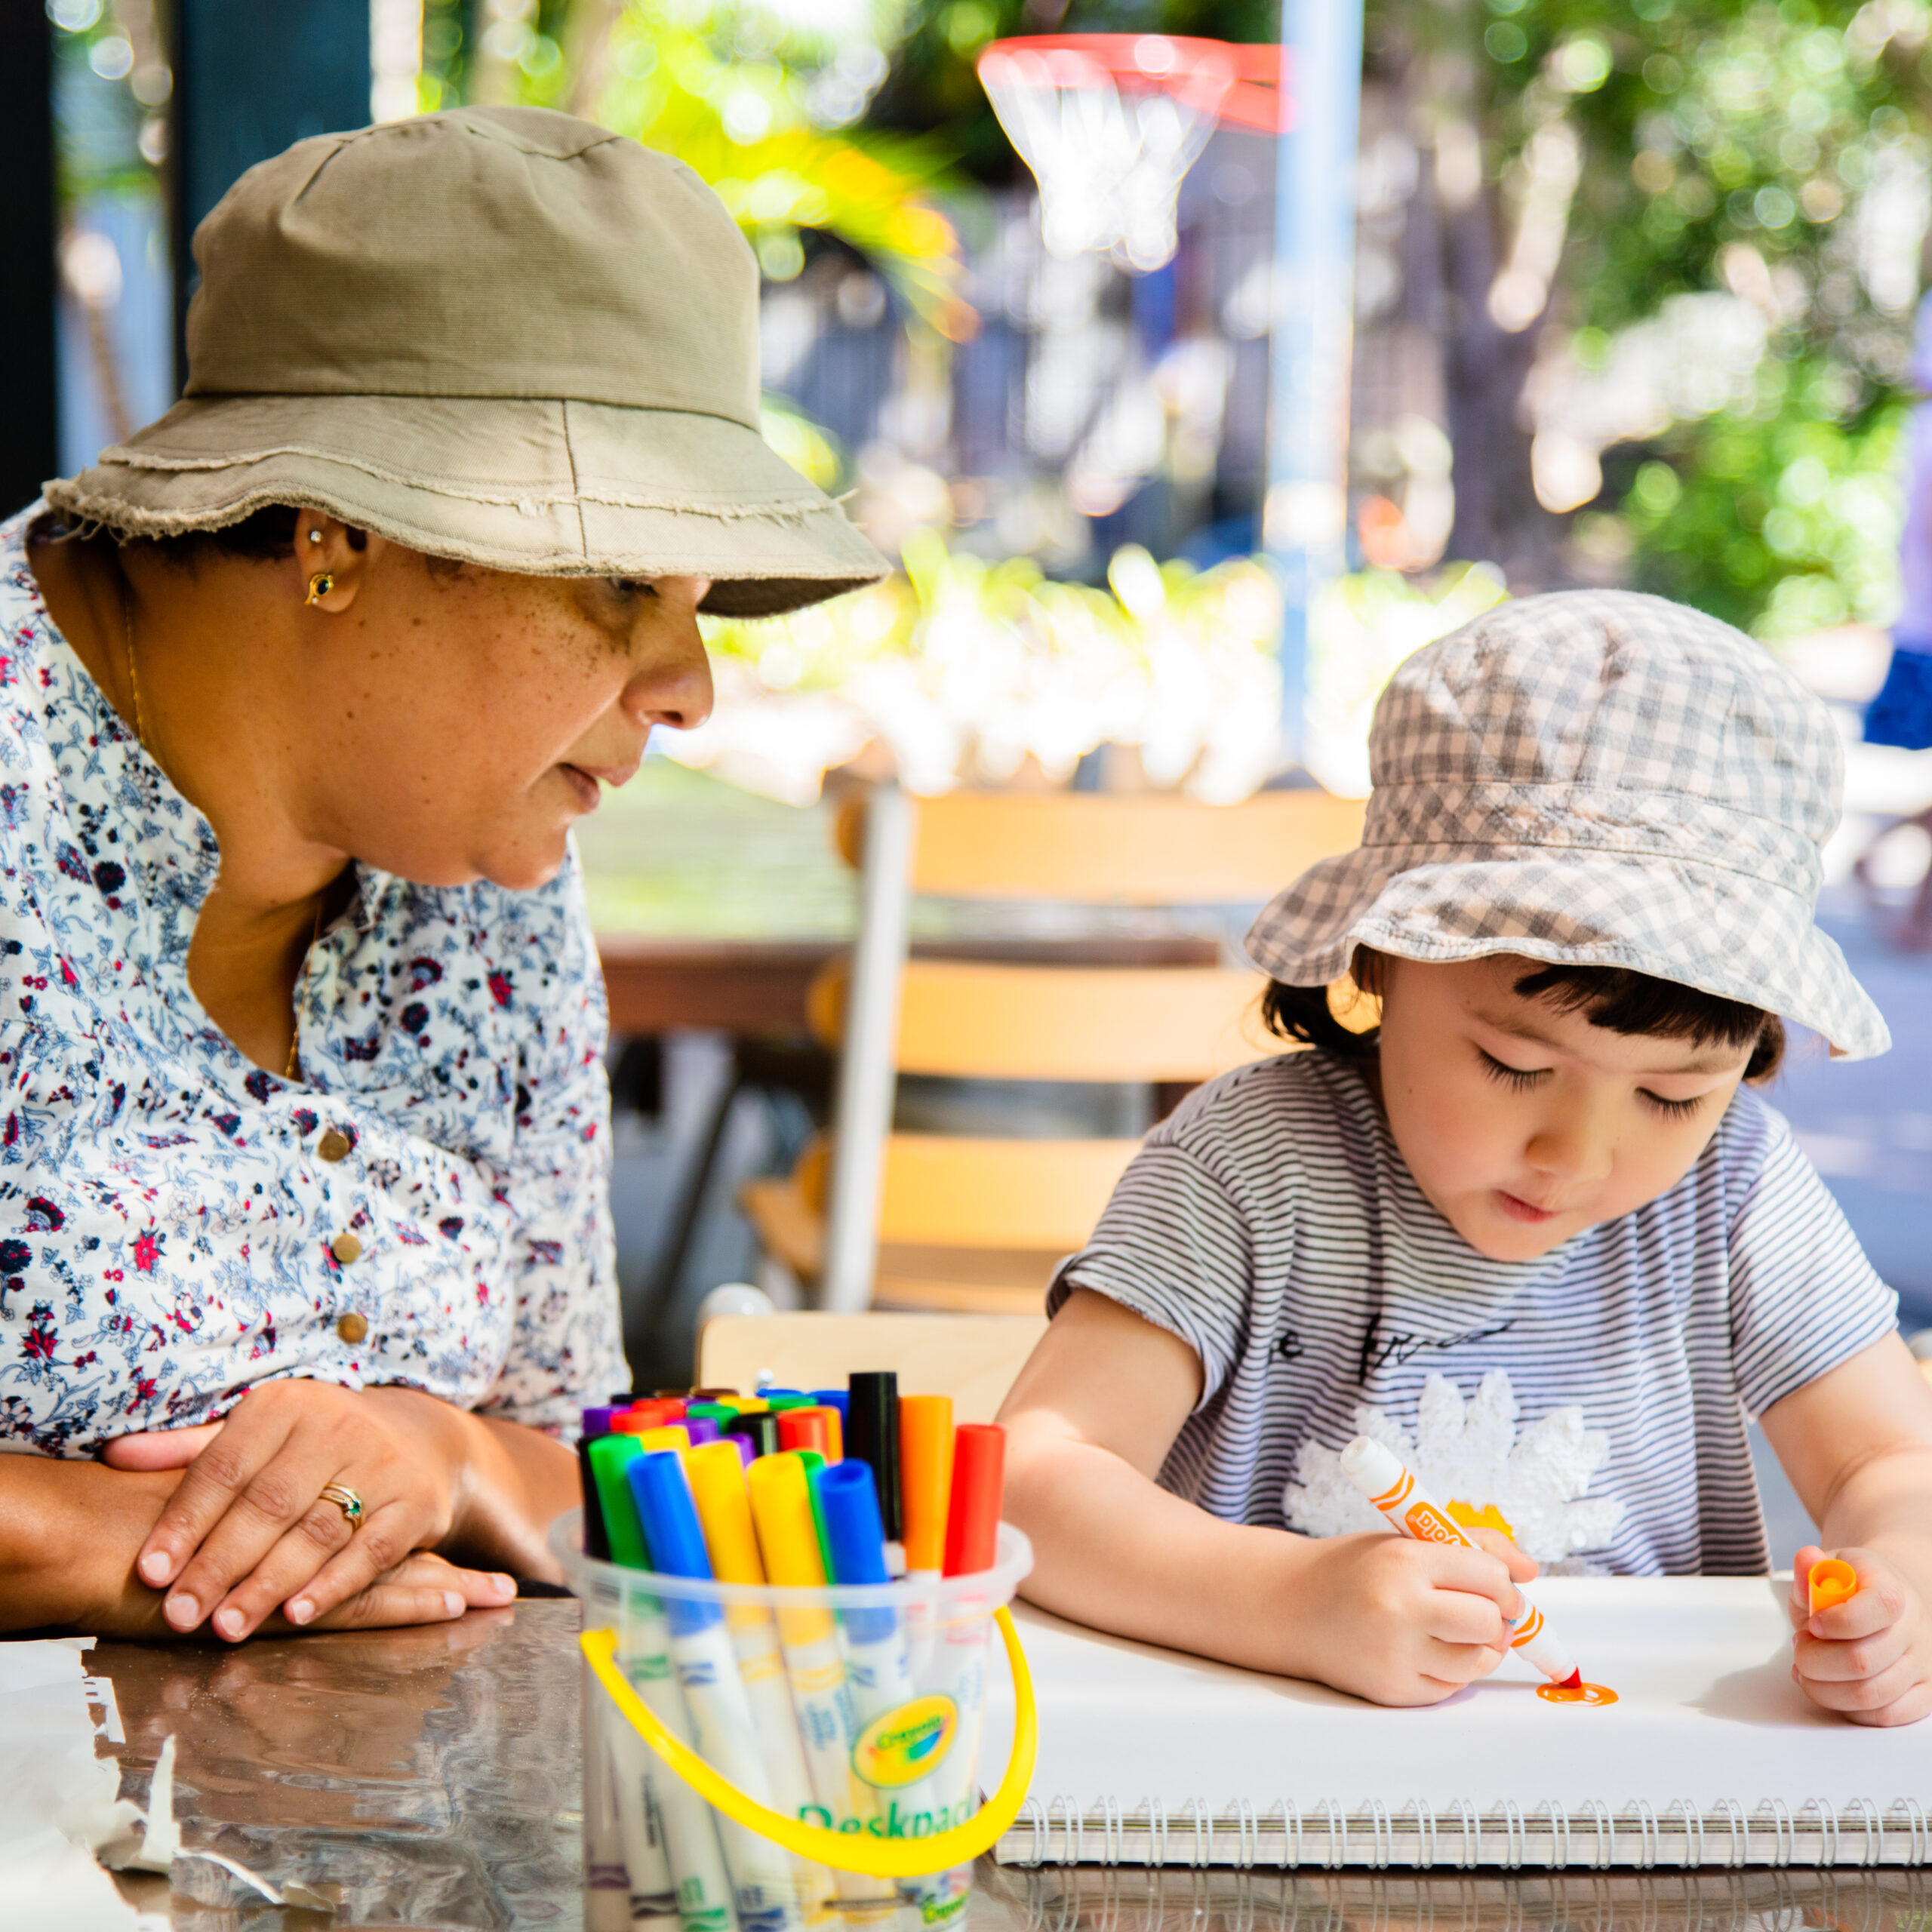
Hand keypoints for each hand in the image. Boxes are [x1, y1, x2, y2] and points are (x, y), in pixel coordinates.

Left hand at [108, 1379, 516, 1640]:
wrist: (420, 1439)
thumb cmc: (316, 1444)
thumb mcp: (258, 1432)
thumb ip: (190, 1451)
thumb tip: (115, 1456)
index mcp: (285, 1404)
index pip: (224, 1467)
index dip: (184, 1522)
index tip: (150, 1573)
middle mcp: (336, 1424)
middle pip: (268, 1503)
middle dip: (220, 1564)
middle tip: (181, 1614)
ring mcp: (382, 1462)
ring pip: (317, 1530)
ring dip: (268, 1583)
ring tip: (227, 1625)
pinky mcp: (417, 1501)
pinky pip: (372, 1549)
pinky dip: (334, 1584)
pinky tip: (297, 1614)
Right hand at [1293, 1528, 1537, 1705]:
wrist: (1290, 1606)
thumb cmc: (1356, 1570)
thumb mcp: (1405, 1541)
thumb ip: (1472, 1545)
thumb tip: (1530, 1571)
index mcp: (1404, 1560)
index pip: (1489, 1574)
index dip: (1504, 1583)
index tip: (1498, 1585)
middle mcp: (1400, 1607)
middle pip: (1489, 1621)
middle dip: (1498, 1618)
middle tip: (1485, 1611)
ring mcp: (1395, 1653)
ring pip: (1477, 1661)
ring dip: (1480, 1647)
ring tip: (1456, 1631)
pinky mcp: (1392, 1690)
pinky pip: (1451, 1687)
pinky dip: (1451, 1670)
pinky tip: (1427, 1650)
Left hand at [1788, 1543, 1931, 1726]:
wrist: (1887, 1600)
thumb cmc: (1850, 1589)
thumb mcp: (1826, 1571)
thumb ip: (1810, 1570)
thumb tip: (1807, 1558)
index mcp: (1892, 1590)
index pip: (1878, 1608)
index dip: (1837, 1622)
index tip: (1812, 1623)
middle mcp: (1914, 1630)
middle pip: (1862, 1662)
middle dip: (1814, 1661)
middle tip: (1800, 1647)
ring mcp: (1922, 1665)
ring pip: (1871, 1696)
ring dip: (1824, 1689)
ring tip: (1807, 1670)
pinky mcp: (1923, 1694)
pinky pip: (1886, 1716)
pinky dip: (1849, 1709)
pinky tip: (1831, 1688)